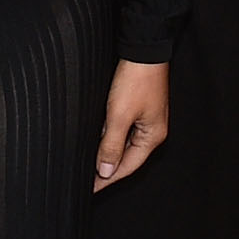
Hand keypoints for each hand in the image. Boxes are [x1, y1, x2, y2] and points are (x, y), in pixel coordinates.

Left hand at [94, 60, 170, 188]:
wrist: (142, 50)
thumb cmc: (136, 79)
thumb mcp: (119, 116)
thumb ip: (111, 145)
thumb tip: (106, 171)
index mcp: (153, 136)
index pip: (127, 167)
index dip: (107, 179)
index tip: (90, 189)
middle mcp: (152, 130)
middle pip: (127, 157)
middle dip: (107, 168)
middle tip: (86, 179)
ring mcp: (146, 118)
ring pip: (123, 143)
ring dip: (107, 152)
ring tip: (87, 163)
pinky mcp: (139, 107)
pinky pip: (123, 130)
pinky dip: (109, 137)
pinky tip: (97, 140)